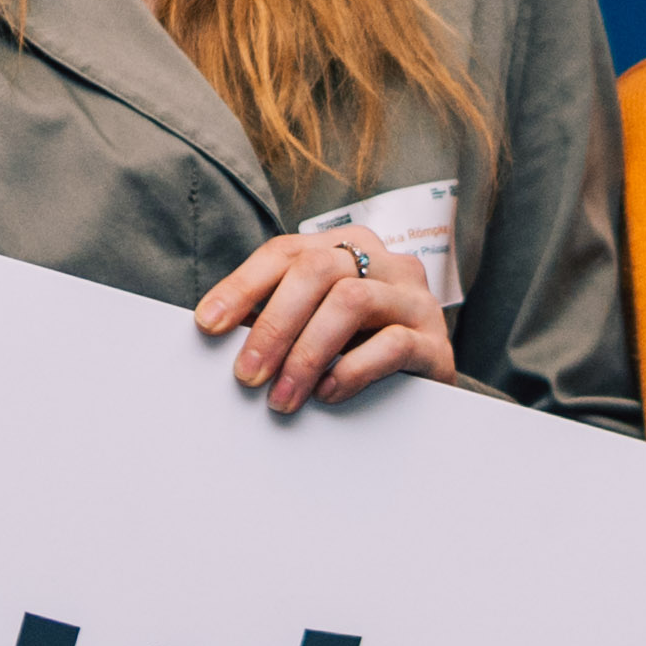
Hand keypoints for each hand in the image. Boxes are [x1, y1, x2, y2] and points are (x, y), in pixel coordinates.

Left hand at [189, 228, 449, 416]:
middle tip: (246, 375)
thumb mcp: (317, 323)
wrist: (427, 387)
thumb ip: (279, 318)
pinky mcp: (436, 343)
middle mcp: (387, 263)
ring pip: (351, 301)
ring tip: (282, 397)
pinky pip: (391, 344)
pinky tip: (328, 394)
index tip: (208, 324)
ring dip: (306, 353)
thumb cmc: (359, 349)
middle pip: (318, 272)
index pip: (287, 252)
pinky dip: (351, 370)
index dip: (242, 285)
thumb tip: (217, 333)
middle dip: (273, 325)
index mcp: (350, 247)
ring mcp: (416, 300)